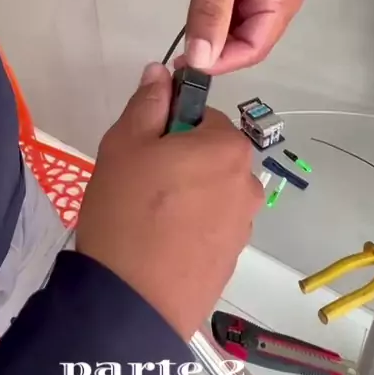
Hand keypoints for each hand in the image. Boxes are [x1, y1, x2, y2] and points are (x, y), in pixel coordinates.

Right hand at [76, 62, 262, 340]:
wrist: (130, 303)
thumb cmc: (126, 211)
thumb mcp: (125, 144)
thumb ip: (148, 102)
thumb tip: (162, 71)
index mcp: (229, 147)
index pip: (201, 116)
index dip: (168, 127)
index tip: (142, 149)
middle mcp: (249, 182)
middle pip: (210, 155)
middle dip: (180, 160)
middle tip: (138, 183)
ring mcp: (244, 225)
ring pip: (210, 191)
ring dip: (186, 194)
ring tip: (147, 218)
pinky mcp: (232, 259)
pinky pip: (210, 225)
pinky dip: (190, 226)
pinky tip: (160, 243)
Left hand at [177, 0, 303, 73]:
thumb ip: (211, 15)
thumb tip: (201, 60)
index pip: (255, 46)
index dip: (224, 62)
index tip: (190, 67)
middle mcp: (273, 2)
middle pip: (245, 44)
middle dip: (216, 54)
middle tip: (180, 61)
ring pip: (230, 34)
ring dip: (208, 42)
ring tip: (181, 49)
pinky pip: (221, 19)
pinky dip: (205, 26)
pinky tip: (188, 30)